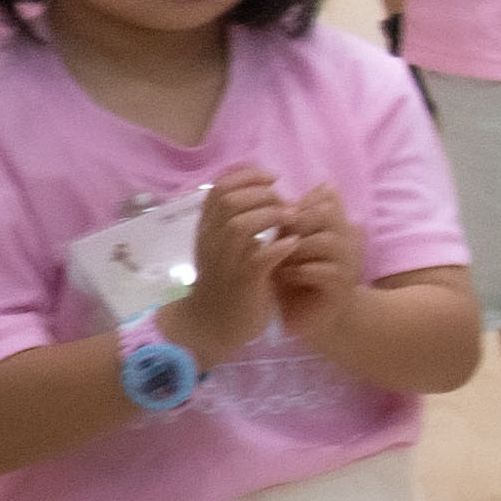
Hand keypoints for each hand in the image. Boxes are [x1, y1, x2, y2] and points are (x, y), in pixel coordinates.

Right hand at [164, 171, 290, 365]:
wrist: (211, 324)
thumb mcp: (226, 246)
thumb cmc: (225, 280)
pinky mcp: (242, 282)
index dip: (248, 176)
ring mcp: (225, 261)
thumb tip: (266, 191)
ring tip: (292, 218)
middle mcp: (211, 241)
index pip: (219, 189)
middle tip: (285, 202)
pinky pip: (258, 258)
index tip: (273, 179)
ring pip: (240, 226)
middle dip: (263, 194)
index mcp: (207, 228)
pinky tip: (293, 244)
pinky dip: (279, 247)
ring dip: (271, 215)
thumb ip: (238, 220)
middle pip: (229, 201)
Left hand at [258, 185, 367, 336]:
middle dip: (295, 224)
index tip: (277, 220)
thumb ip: (287, 222)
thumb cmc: (296, 277)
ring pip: (324, 240)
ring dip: (294, 250)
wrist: (313, 317)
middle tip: (275, 238)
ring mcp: (348, 262)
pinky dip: (297, 272)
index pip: (327, 197)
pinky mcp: (341, 286)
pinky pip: (320, 270)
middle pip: (327, 212)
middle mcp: (348, 239)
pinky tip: (283, 276)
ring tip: (277, 260)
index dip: (298, 205)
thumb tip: (271, 193)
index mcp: (337, 224)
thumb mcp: (288, 244)